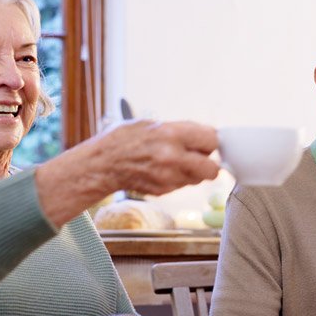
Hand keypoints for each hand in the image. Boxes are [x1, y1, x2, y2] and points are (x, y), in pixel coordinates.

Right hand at [93, 120, 219, 194]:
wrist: (102, 164)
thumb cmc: (123, 139)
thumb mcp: (152, 124)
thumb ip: (180, 131)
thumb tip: (203, 136)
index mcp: (172, 134)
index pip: (212, 140)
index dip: (210, 141)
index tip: (206, 141)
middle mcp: (173, 158)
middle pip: (213, 168)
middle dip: (209, 163)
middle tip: (199, 156)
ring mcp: (168, 178)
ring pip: (198, 179)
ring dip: (193, 172)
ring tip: (174, 162)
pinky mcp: (163, 190)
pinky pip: (182, 185)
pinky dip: (178, 179)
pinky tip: (162, 170)